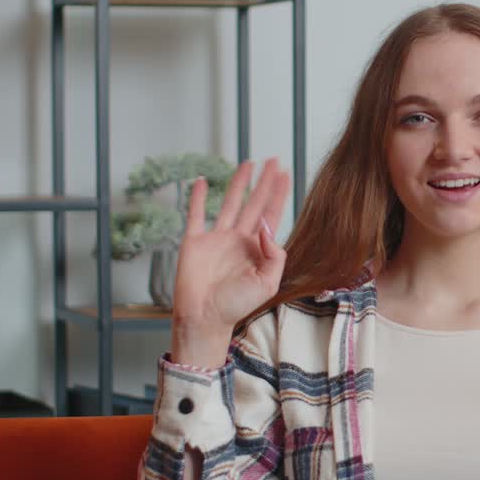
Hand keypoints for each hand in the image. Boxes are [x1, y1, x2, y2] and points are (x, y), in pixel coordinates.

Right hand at [169, 159, 290, 367]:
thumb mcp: (266, 283)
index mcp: (257, 249)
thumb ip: (274, 255)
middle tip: (273, 160)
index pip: (271, 215)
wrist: (205, 318)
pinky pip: (196, 214)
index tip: (285, 175)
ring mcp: (216, 239)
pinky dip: (198, 197)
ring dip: (238, 183)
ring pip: (230, 203)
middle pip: (254, 203)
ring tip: (247, 163)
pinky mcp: (194, 242)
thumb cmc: (236, 307)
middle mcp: (238, 240)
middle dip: (264, 182)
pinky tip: (201, 181)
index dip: (278, 195)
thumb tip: (265, 225)